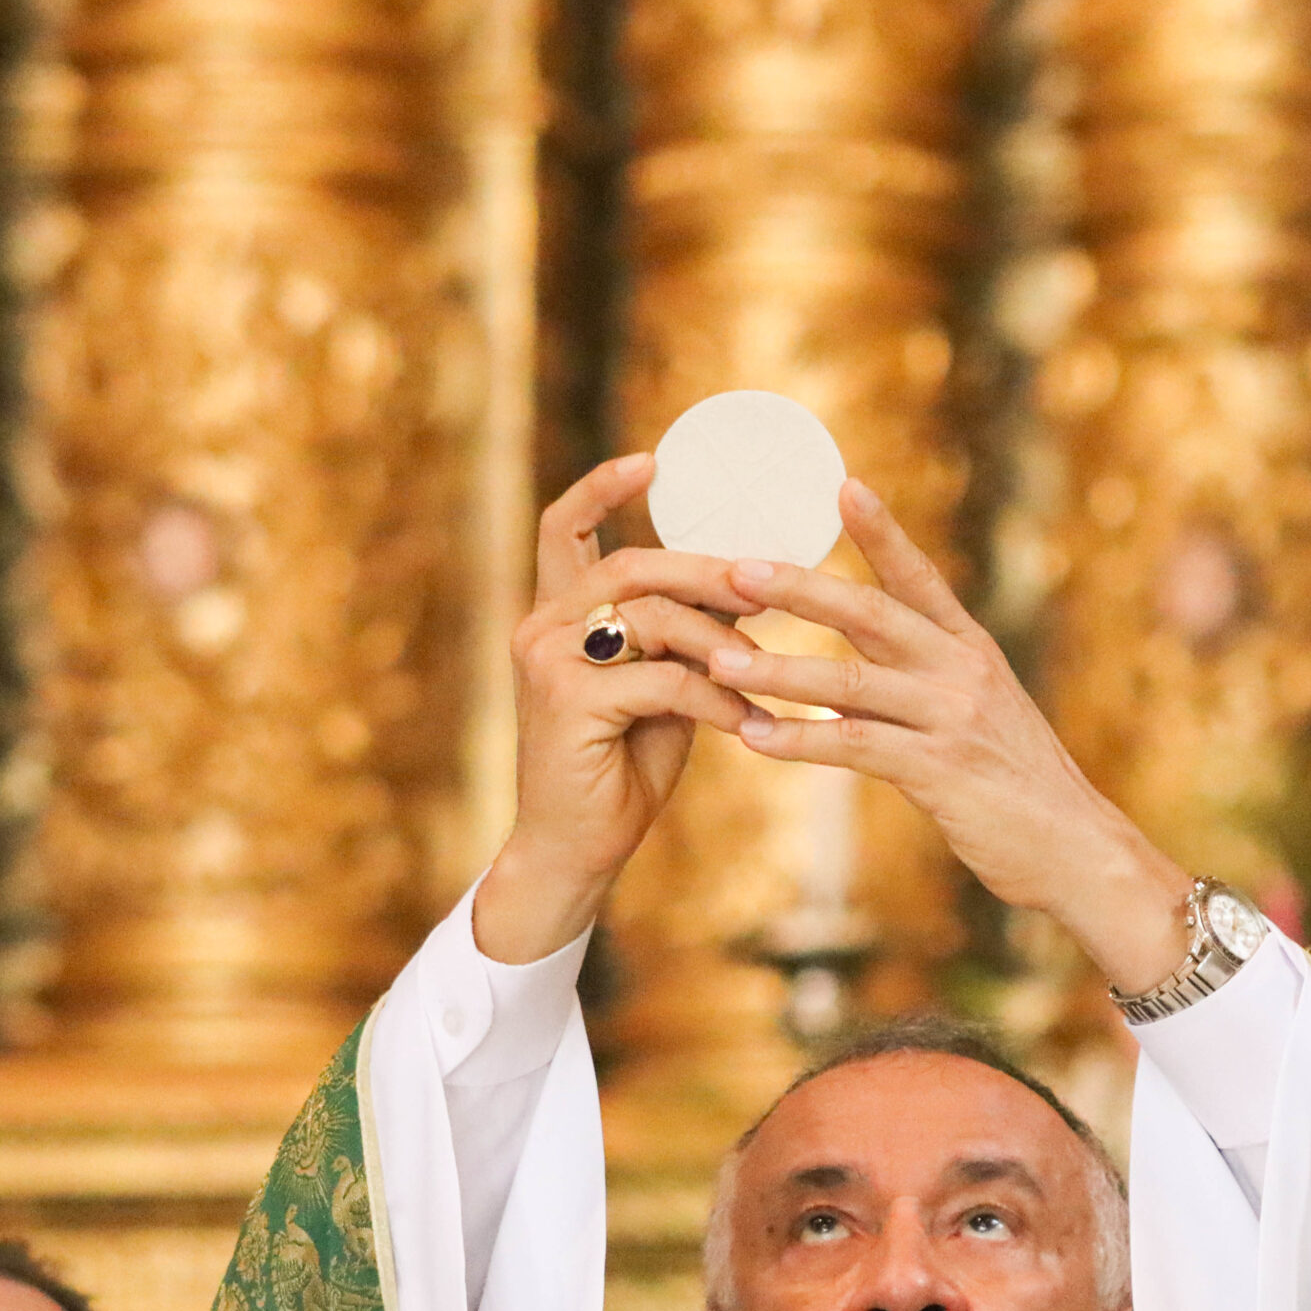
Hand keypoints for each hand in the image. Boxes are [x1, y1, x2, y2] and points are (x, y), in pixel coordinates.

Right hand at [475, 454, 772, 962]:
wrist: (576, 850)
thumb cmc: (622, 766)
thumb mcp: (655, 686)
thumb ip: (677, 636)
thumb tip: (743, 586)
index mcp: (557, 615)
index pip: (563, 527)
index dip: (603, 487)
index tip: (652, 461)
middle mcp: (542, 627)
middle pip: (634, 566)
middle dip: (710, 572)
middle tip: (768, 588)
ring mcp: (548, 662)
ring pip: (654, 619)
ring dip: (724, 644)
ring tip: (766, 671)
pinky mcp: (568, 703)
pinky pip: (664, 681)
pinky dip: (715, 700)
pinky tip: (747, 722)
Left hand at [711, 479, 1193, 993]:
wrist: (1076, 850)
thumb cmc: (1019, 788)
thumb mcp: (980, 716)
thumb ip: (925, 682)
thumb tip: (859, 662)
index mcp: (972, 650)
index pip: (920, 577)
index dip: (881, 531)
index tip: (842, 484)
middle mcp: (964, 672)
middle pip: (870, 614)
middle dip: (798, 589)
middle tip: (734, 570)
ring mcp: (954, 720)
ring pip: (850, 683)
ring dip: (778, 672)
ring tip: (717, 662)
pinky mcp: (940, 773)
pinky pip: (855, 748)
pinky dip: (800, 742)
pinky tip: (754, 738)